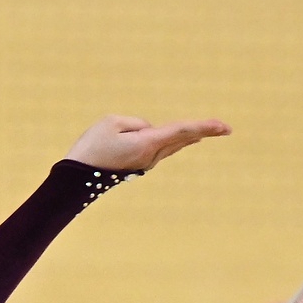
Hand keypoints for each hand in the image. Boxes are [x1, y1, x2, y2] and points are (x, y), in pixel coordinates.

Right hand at [66, 115, 230, 172]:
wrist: (75, 179)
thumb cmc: (91, 147)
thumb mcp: (112, 122)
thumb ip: (137, 122)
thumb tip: (149, 131)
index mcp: (147, 144)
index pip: (181, 131)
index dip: (204, 126)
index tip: (225, 127)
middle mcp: (151, 156)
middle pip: (181, 139)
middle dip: (203, 132)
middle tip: (226, 129)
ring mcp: (145, 163)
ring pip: (170, 144)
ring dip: (185, 136)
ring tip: (205, 132)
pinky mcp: (138, 166)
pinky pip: (159, 148)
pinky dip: (170, 141)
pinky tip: (179, 139)